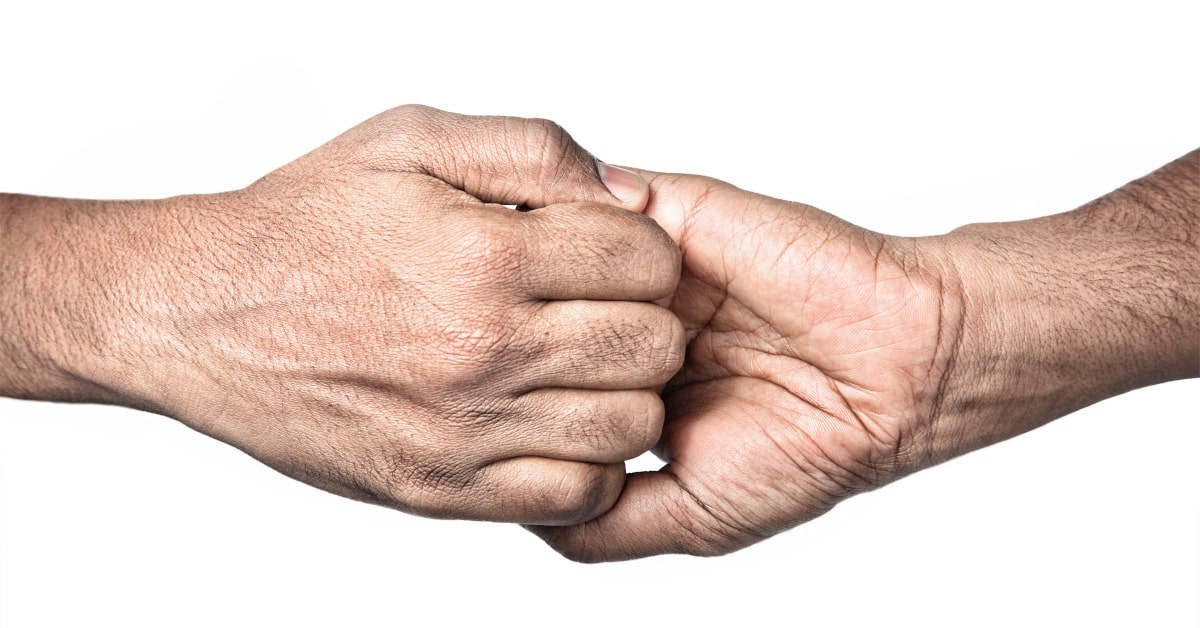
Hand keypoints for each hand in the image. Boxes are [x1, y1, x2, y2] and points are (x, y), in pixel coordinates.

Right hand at [0, 106, 683, 523]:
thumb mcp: (411, 141)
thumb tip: (626, 193)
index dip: (646, 251)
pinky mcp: (442, 489)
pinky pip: (574, 495)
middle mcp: (482, 348)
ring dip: (626, 393)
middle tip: (604, 310)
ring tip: (583, 367)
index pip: (647, 261)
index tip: (612, 255)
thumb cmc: (305, 224)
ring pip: (630, 427)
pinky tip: (556, 423)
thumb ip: (533, 150)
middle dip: (647, 319)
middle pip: (653, 347)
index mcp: (484, 254)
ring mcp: (464, 429)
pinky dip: (588, 463)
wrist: (201, 314)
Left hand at [532, 151, 1198, 559]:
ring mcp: (645, 272)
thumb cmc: (806, 446)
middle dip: (498, 341)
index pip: (536, 389)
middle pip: (528, 321)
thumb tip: (519, 511)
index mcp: (631, 391)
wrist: (896, 364)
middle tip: (463, 356)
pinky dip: (565, 225)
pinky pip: (589, 203)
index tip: (468, 421)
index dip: (500, 406)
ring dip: (527, 285)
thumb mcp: (690, 518)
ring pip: (546, 258)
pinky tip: (551, 266)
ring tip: (499, 312)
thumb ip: (601, 523)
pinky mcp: (669, 214)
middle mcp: (629, 329)